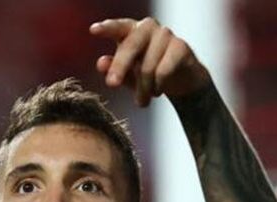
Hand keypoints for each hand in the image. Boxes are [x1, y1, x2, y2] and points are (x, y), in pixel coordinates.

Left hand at [90, 17, 211, 106]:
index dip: (106, 28)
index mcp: (131, 30)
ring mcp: (166, 35)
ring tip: (142, 101)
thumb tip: (101, 64)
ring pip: (147, 65)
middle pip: (130, 46)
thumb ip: (114, 69)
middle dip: (120, 67)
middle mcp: (148, 27)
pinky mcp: (181, 47)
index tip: (93, 31)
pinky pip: (163, 71)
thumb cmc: (149, 73)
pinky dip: (158, 86)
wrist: (183, 81)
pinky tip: (157, 91)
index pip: (117, 27)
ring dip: (143, 89)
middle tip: (112, 84)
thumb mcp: (128, 74)